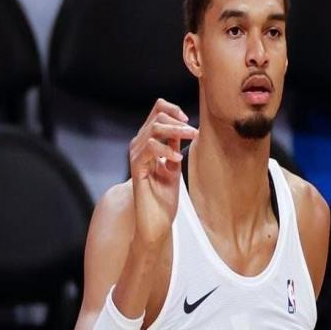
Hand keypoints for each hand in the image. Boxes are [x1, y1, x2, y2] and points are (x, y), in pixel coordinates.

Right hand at [129, 98, 197, 250]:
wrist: (156, 222)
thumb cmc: (164, 197)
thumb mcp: (174, 165)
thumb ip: (174, 146)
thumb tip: (182, 127)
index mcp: (148, 142)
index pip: (156, 112)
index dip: (172, 109)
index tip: (188, 119)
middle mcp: (139, 146)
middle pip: (157, 117)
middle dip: (179, 122)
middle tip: (194, 133)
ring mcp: (136, 157)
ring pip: (153, 129)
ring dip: (175, 131)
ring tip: (191, 137)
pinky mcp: (137, 169)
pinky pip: (148, 148)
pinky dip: (165, 149)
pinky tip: (177, 158)